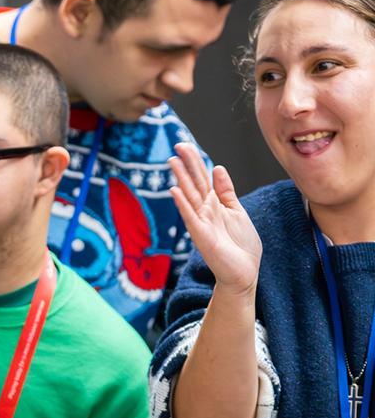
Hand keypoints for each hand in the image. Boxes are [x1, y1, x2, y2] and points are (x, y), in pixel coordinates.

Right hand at [168, 145, 261, 292]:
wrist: (244, 272)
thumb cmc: (241, 245)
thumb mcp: (236, 211)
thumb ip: (226, 191)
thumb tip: (217, 168)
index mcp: (214, 204)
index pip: (202, 178)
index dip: (195, 161)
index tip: (185, 146)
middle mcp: (205, 210)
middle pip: (195, 183)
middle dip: (187, 165)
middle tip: (177, 146)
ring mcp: (201, 222)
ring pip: (190, 196)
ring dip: (181, 179)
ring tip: (172, 162)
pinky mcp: (201, 236)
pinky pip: (190, 217)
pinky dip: (183, 204)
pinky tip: (175, 191)